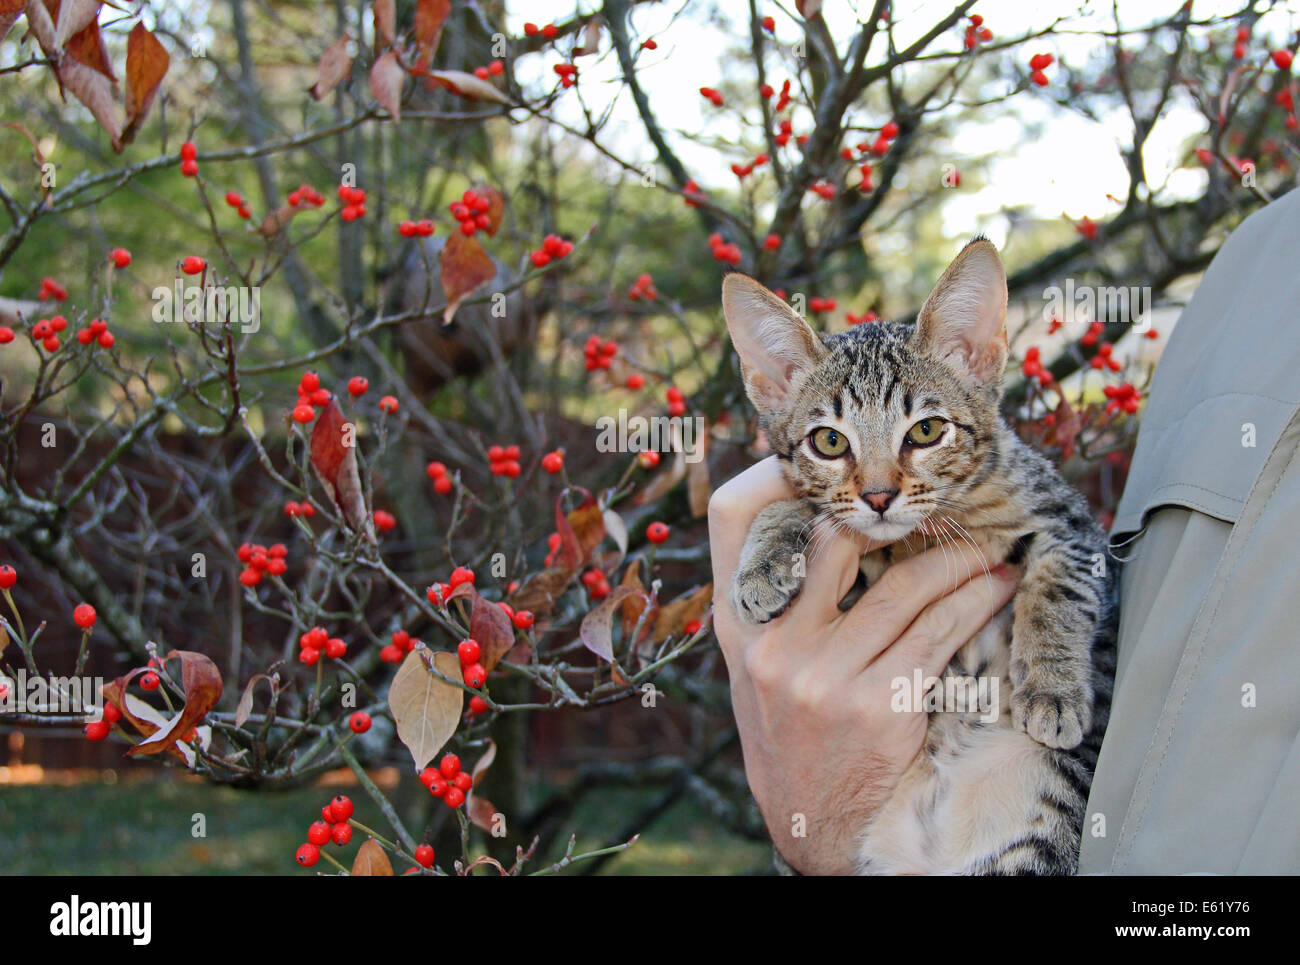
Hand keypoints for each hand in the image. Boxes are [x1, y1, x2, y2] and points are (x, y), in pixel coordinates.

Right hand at [709, 457, 1018, 874]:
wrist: (808, 820)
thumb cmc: (787, 728)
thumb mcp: (754, 663)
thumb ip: (770, 597)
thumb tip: (811, 516)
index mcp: (736, 623)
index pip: (732, 520)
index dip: (770, 474)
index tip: (817, 462)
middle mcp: (774, 642)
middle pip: (835, 538)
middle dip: (889, 511)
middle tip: (929, 497)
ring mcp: (825, 674)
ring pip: (906, 586)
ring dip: (958, 559)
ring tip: (988, 544)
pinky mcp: (880, 704)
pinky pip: (939, 633)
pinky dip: (976, 602)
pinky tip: (996, 587)